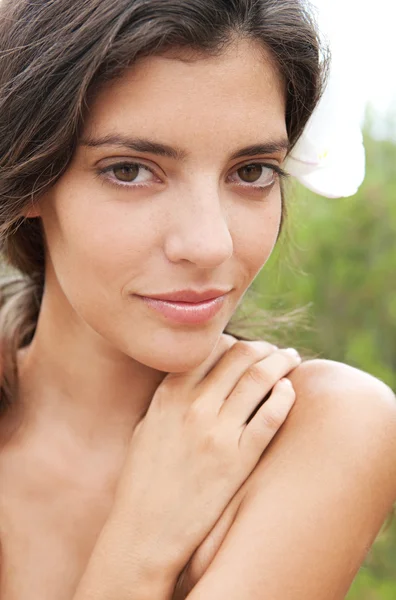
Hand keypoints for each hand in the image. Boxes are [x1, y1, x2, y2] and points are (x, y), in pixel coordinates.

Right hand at [111, 335, 300, 578]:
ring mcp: (218, 433)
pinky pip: (271, 416)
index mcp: (169, 394)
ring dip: (281, 363)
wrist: (144, 533)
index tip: (248, 348)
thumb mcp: (148, 427)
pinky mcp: (239, 461)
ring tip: (291, 360)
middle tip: (277, 351)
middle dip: (264, 348)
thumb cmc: (143, 481)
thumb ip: (171, 396)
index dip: (235, 342)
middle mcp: (194, 406)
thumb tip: (197, 377)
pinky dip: (284, 396)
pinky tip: (289, 392)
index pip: (211, 348)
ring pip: (260, 379)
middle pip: (240, 356)